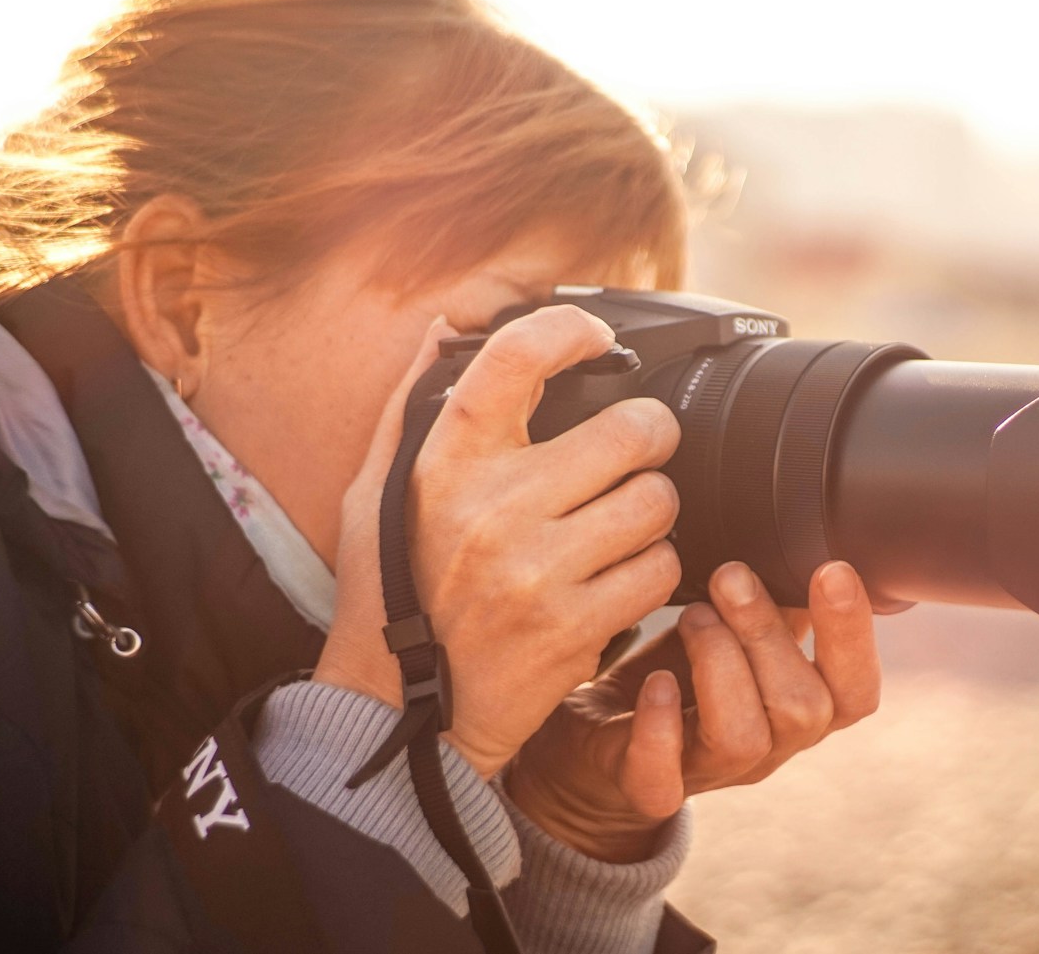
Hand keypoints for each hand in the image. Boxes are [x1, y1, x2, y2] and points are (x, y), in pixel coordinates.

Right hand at [314, 307, 683, 778]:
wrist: (402, 712)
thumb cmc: (395, 591)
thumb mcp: (379, 493)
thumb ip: (413, 405)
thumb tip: (448, 327)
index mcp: (446, 463)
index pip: (517, 357)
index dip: (570, 329)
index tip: (597, 338)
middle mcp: (493, 508)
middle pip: (632, 430)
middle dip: (648, 438)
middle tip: (634, 455)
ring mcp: (538, 571)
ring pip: (658, 501)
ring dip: (650, 513)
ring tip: (616, 528)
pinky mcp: (575, 628)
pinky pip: (660, 572)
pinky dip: (650, 575)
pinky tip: (614, 581)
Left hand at [504, 559, 884, 862]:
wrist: (601, 737)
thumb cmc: (678, 671)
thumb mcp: (733, 631)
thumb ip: (774, 599)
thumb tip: (805, 532)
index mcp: (799, 708)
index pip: (856, 691)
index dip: (854, 636)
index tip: (832, 569)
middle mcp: (767, 748)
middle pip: (804, 709)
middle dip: (768, 632)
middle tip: (730, 577)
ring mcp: (710, 773)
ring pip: (744, 738)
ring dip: (719, 663)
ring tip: (691, 615)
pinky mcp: (648, 787)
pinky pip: (663, 777)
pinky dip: (660, 724)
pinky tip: (654, 682)